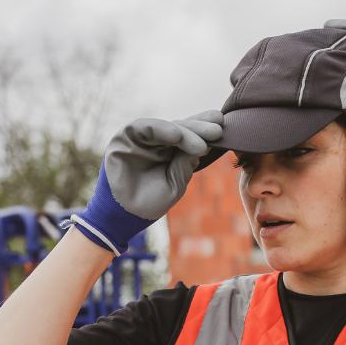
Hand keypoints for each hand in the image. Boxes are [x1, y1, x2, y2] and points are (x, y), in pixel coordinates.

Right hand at [68, 110, 223, 254]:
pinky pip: (142, 127)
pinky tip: (177, 134)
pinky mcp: (124, 138)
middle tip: (218, 129)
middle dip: (199, 128)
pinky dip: (160, 129)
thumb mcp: (174, 184)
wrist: (123, 218)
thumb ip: (185, 164)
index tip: (223, 132)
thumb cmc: (149, 203)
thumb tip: (202, 145)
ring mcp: (140, 138)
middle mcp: (155, 142)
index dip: (204, 133)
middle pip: (180, 128)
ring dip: (184, 130)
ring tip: (201, 142)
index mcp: (169, 152)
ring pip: (165, 126)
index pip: (189, 137)